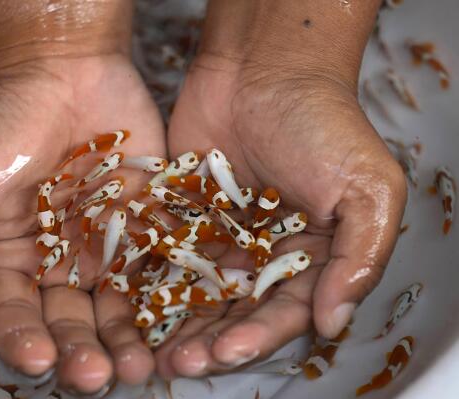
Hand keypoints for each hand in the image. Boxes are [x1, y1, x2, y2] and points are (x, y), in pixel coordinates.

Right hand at [0, 53, 164, 393]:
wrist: (59, 66)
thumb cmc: (0, 120)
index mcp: (8, 257)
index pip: (14, 313)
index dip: (24, 340)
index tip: (39, 359)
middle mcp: (56, 259)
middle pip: (68, 319)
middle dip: (81, 351)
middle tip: (96, 376)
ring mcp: (103, 243)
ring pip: (115, 304)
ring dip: (125, 338)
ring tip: (139, 368)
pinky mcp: (144, 222)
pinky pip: (155, 265)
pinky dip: (164, 295)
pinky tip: (173, 324)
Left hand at [157, 53, 406, 377]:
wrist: (263, 69)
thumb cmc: (323, 124)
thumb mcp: (367, 189)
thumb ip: (359, 257)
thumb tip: (334, 321)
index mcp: (310, 255)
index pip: (284, 309)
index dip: (257, 335)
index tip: (227, 352)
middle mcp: (264, 252)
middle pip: (235, 310)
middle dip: (209, 340)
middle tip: (179, 364)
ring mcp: (220, 234)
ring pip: (196, 291)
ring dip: (176, 322)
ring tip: (150, 350)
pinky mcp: (183, 213)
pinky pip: (165, 254)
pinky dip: (150, 281)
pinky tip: (131, 306)